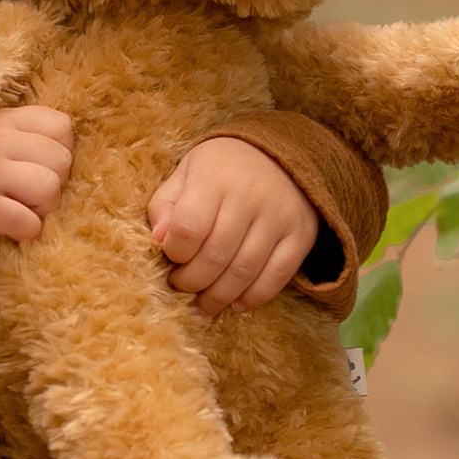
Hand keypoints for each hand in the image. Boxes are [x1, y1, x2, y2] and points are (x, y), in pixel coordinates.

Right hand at [0, 104, 74, 245]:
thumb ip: (16, 134)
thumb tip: (62, 154)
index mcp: (0, 119)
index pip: (62, 126)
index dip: (57, 151)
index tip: (35, 166)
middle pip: (62, 160)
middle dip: (53, 183)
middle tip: (25, 195)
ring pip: (50, 188)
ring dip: (42, 208)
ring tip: (19, 210)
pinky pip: (27, 222)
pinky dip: (26, 231)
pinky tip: (9, 229)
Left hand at [146, 135, 317, 315]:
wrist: (279, 155)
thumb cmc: (221, 170)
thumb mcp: (186, 172)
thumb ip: (165, 204)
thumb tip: (158, 240)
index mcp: (215, 178)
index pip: (189, 227)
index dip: (175, 253)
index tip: (171, 257)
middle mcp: (250, 197)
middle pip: (215, 256)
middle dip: (192, 282)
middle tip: (182, 286)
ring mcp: (279, 217)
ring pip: (244, 272)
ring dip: (218, 297)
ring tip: (203, 303)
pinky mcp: (301, 235)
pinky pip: (277, 276)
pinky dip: (254, 297)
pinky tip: (236, 303)